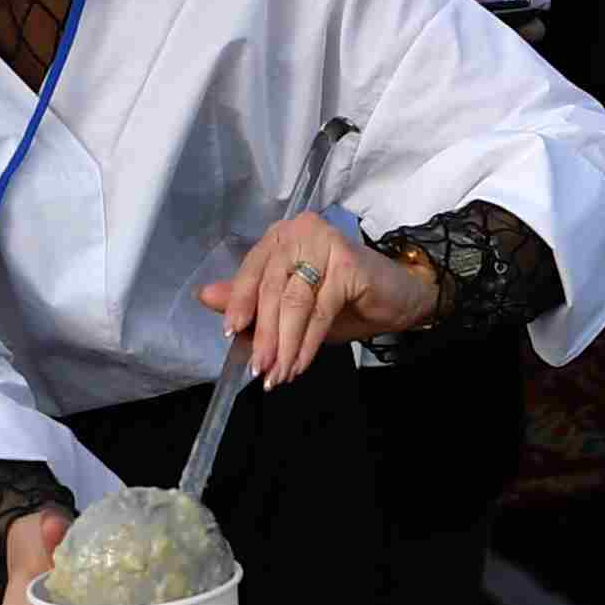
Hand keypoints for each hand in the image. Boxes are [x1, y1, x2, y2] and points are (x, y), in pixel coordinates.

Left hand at [201, 207, 432, 388]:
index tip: (230, 333)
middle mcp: (301, 231)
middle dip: (263, 334)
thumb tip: (206, 297)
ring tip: (278, 373)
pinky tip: (299, 363)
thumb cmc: (344, 301)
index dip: (239, 302)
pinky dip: (307, 342)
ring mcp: (325, 243)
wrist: (399, 299)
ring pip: (294, 301)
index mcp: (282, 236)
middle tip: (259, 368)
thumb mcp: (291, 305)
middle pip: (272, 288)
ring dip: (284, 343)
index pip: (253, 269)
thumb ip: (251, 299)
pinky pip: (319, 310)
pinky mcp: (347, 263)